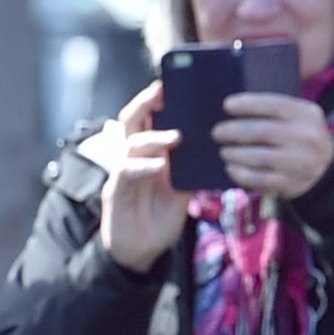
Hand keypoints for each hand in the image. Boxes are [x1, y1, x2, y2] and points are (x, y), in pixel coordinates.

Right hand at [85, 82, 187, 274]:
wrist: (140, 251)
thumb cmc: (160, 218)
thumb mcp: (182, 190)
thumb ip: (191, 169)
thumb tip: (218, 149)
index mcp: (149, 153)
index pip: (149, 118)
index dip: (157, 100)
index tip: (174, 83)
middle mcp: (133, 157)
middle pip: (132, 119)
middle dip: (146, 102)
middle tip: (164, 91)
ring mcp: (123, 172)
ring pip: (131, 142)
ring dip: (154, 136)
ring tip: (177, 136)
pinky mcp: (116, 191)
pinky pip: (127, 171)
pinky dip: (143, 166)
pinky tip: (159, 166)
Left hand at [212, 88, 333, 201]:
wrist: (325, 169)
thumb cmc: (300, 136)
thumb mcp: (298, 117)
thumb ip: (274, 110)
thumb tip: (233, 106)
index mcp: (307, 114)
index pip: (275, 104)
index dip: (249, 104)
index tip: (226, 105)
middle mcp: (307, 136)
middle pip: (263, 131)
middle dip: (234, 131)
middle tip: (217, 132)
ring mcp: (301, 162)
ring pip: (260, 157)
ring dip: (235, 154)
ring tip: (223, 151)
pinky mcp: (293, 183)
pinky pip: (261, 179)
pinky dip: (241, 174)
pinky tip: (231, 169)